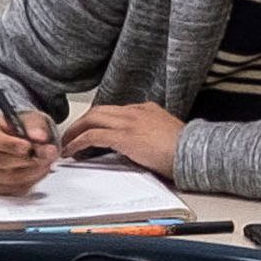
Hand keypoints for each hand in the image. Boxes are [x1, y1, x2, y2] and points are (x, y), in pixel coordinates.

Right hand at [0, 106, 62, 196]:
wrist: (14, 140)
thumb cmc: (17, 128)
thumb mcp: (29, 118)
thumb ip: (35, 125)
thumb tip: (39, 136)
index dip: (11, 145)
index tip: (28, 146)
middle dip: (27, 160)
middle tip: (47, 154)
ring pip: (7, 178)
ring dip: (31, 172)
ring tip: (46, 162)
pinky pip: (11, 190)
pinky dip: (29, 182)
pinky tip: (37, 171)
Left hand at [66, 102, 185, 180]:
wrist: (193, 151)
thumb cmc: (183, 148)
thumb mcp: (163, 134)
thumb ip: (147, 135)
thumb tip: (133, 147)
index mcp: (145, 109)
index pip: (113, 111)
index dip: (97, 121)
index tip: (88, 131)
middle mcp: (134, 111)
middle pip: (98, 111)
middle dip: (80, 123)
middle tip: (70, 135)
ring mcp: (129, 122)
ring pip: (92, 120)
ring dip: (75, 132)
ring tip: (66, 144)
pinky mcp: (124, 137)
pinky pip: (93, 136)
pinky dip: (78, 142)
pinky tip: (72, 151)